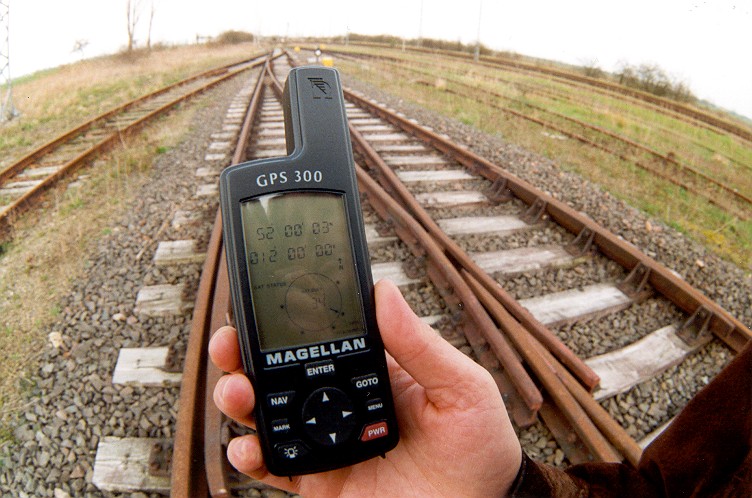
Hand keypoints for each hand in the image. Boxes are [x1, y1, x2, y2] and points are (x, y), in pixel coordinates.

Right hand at [209, 279, 521, 496]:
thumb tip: (385, 292)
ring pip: (268, 414)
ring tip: (236, 391)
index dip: (287, 320)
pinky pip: (276, 467)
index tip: (262, 300)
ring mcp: (328, 440)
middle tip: (230, 341)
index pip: (321, 336)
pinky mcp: (320, 481)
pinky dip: (252, 457)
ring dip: (240, 397)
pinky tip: (247, 448)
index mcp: (373, 371)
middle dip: (246, 353)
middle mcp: (343, 401)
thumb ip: (422, 345)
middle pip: (281, 370)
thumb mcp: (462, 388)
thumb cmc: (479, 448)